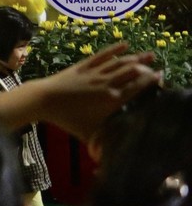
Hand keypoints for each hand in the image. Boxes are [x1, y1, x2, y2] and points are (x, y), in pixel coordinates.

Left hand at [0, 41, 160, 142]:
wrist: (44, 100)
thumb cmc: (66, 119)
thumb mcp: (88, 134)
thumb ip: (103, 145)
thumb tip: (110, 160)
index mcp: (111, 100)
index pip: (137, 88)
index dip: (150, 81)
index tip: (161, 77)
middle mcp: (106, 83)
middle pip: (131, 71)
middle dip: (146, 68)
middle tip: (157, 66)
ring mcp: (94, 72)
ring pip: (119, 62)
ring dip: (136, 57)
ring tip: (149, 53)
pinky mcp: (83, 65)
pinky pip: (102, 55)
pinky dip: (114, 49)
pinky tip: (125, 44)